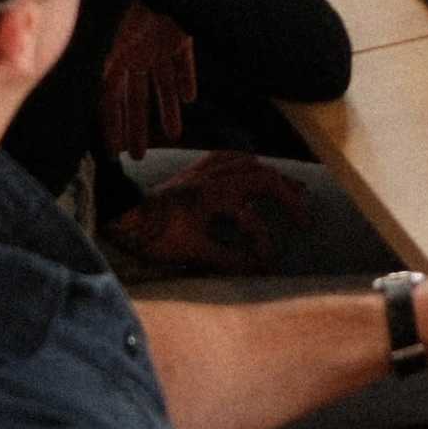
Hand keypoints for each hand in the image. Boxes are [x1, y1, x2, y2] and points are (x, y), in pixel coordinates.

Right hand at [98, 5, 197, 158]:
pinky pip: (183, 61)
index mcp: (111, 54)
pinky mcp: (179, 34)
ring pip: (161, 83)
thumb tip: (59, 84)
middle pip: (135, 97)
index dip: (110, 125)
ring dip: (167, 108)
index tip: (111, 153)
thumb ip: (90, 60)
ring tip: (174, 134)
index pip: (109, 99)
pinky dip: (186, 78)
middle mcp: (132, 53)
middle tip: (139, 157)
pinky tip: (191, 98)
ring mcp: (155, 43)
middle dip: (137, 126)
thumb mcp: (101, 28)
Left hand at [104, 150, 308, 274]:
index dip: (265, 243)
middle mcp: (213, 177)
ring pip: (249, 164)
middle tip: (304, 217)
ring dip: (272, 177)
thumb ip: (230, 260)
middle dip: (289, 196)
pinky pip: (226, 157)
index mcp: (215, 196)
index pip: (254, 218)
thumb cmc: (155, 236)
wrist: (123, 218)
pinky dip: (245, 162)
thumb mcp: (194, 252)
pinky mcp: (193, 171)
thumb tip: (260, 271)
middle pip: (264, 177)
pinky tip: (251, 168)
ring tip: (291, 190)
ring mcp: (203, 171)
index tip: (270, 264)